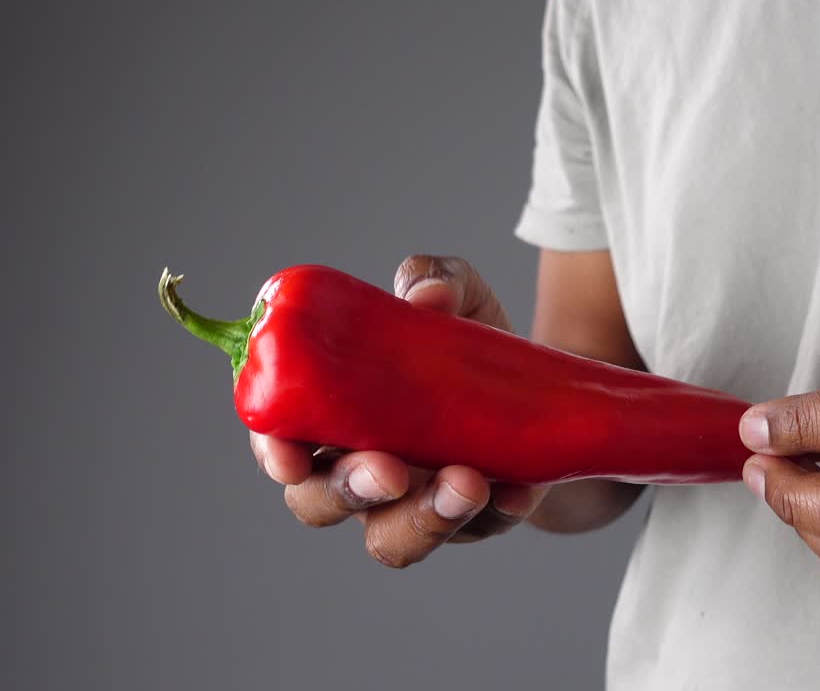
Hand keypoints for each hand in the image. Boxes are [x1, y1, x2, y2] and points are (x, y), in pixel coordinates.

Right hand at [250, 255, 548, 566]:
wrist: (546, 384)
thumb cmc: (468, 339)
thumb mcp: (458, 296)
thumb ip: (435, 280)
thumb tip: (426, 295)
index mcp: (330, 412)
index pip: (279, 440)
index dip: (274, 454)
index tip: (291, 459)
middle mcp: (359, 467)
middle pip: (321, 504)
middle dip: (350, 492)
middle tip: (392, 472)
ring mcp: (412, 504)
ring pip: (392, 540)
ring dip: (424, 520)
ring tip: (469, 483)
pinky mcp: (472, 523)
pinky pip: (477, 532)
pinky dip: (497, 513)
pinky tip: (518, 490)